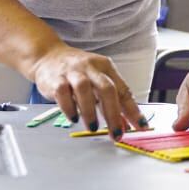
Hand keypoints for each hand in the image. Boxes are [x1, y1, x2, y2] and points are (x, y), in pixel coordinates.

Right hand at [30, 44, 144, 138]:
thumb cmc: (76, 72)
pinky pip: (63, 93)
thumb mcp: (96, 81)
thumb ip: (110, 102)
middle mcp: (91, 67)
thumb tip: (124, 125)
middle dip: (113, 114)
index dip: (133, 110)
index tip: (141, 127)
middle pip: (107, 89)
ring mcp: (72, 72)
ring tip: (93, 128)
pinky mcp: (55, 79)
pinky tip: (73, 118)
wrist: (47, 56)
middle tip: (116, 133)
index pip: (124, 90)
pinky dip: (69, 108)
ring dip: (90, 111)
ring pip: (84, 89)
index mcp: (105, 67)